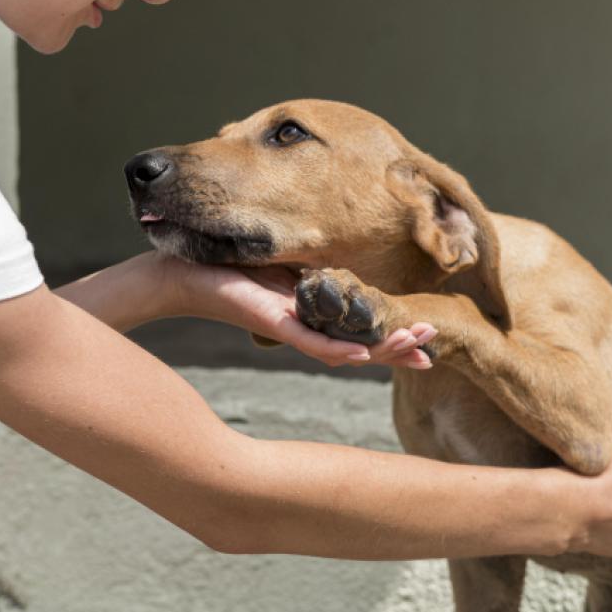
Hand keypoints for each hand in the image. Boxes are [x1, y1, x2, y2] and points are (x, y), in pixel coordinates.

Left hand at [158, 255, 435, 368]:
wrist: (179, 272)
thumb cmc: (225, 263)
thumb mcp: (282, 259)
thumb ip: (313, 265)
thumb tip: (342, 256)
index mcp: (312, 312)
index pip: (361, 330)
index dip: (395, 337)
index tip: (429, 341)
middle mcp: (305, 326)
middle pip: (361, 345)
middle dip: (399, 347)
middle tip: (433, 348)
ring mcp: (290, 328)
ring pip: (344, 349)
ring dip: (382, 350)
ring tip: (418, 348)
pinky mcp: (271, 322)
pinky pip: (310, 342)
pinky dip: (338, 350)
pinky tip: (364, 355)